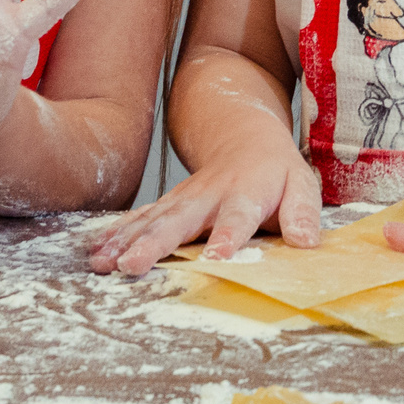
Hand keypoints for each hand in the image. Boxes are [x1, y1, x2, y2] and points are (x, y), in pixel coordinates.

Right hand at [85, 126, 321, 274]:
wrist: (244, 136)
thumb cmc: (276, 171)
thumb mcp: (302, 186)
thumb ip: (303, 213)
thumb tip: (308, 242)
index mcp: (246, 192)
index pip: (237, 217)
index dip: (227, 238)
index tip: (215, 260)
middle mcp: (209, 195)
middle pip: (181, 220)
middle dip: (155, 243)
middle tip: (132, 266)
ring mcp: (183, 198)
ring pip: (152, 220)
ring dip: (126, 241)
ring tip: (104, 264)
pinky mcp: (167, 204)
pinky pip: (139, 218)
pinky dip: (117, 233)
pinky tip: (95, 251)